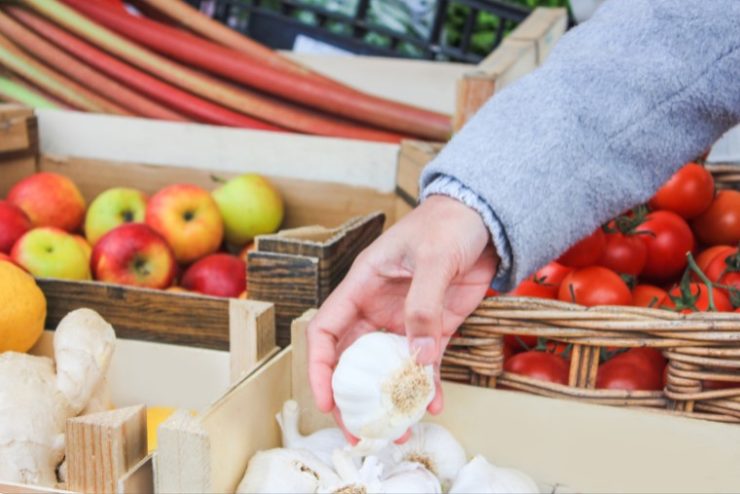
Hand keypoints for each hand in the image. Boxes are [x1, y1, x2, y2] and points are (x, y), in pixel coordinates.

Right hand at [307, 195, 497, 441]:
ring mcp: (405, 321)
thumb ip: (423, 306)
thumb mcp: (433, 259)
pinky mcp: (435, 328)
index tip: (326, 399)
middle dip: (352, 398)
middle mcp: (377, 309)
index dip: (319, 366)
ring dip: (391, 400)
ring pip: (388, 369)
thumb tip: (416, 358)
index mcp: (361, 287)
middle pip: (352, 360)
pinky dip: (427, 387)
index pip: (326, 330)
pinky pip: (425, 364)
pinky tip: (433, 405)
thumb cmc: (447, 224)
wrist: (483, 219)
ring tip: (399, 430)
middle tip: (362, 430)